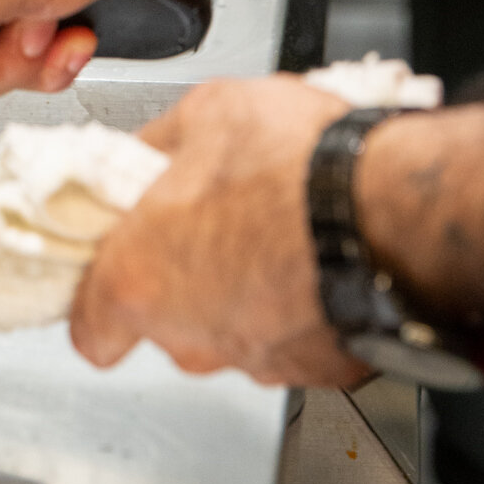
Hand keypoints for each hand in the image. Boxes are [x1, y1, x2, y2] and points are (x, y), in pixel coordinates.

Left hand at [71, 75, 365, 386]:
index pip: (88, 328)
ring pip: (227, 333)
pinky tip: (311, 257)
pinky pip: (290, 340)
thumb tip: (144, 156)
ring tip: (269, 231)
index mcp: (139, 277)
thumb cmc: (296, 163)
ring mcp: (256, 359)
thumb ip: (156, 146)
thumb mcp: (203, 113)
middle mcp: (190, 335)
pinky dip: (294, 308)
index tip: (112, 268)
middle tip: (206, 223)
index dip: (98, 300)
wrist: (396, 207)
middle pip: (163, 325)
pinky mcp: (317, 370)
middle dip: (179, 279)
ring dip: (238, 292)